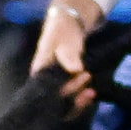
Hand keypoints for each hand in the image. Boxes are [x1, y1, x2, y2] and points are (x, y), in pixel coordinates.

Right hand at [32, 0, 98, 114]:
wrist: (68, 25)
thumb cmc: (62, 30)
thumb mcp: (63, 38)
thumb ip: (68, 54)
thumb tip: (76, 69)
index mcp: (39, 71)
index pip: (48, 89)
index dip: (64, 90)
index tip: (81, 75)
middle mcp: (44, 82)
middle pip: (54, 101)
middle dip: (72, 98)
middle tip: (88, 83)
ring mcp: (54, 86)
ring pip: (62, 104)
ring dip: (77, 102)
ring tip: (91, 93)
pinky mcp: (64, 86)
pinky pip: (69, 100)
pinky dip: (79, 100)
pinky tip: (91, 93)